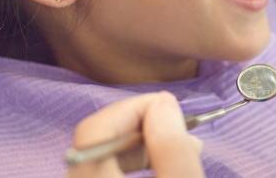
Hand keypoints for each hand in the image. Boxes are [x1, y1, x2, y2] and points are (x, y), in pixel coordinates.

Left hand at [67, 92, 204, 177]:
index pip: (94, 130)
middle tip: (182, 131)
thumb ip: (172, 150)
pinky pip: (106, 176)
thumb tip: (163, 104)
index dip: (134, 109)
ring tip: (182, 150)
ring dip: (142, 148)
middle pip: (97, 144)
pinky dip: (135, 168)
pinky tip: (164, 169)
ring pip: (104, 160)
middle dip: (141, 128)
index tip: (170, 108)